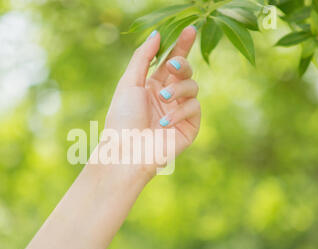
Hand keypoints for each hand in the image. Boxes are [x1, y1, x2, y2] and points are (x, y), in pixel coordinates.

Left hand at [104, 26, 200, 170]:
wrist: (127, 151)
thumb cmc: (122, 118)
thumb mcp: (129, 83)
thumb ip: (143, 58)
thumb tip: (157, 34)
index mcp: (152, 85)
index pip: (171, 61)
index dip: (181, 45)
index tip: (190, 29)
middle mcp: (168, 97)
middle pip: (186, 71)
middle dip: (182, 64)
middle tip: (174, 66)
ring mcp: (179, 111)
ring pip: (193, 87)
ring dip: (178, 89)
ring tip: (162, 99)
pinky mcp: (189, 127)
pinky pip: (195, 108)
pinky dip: (180, 111)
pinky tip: (164, 122)